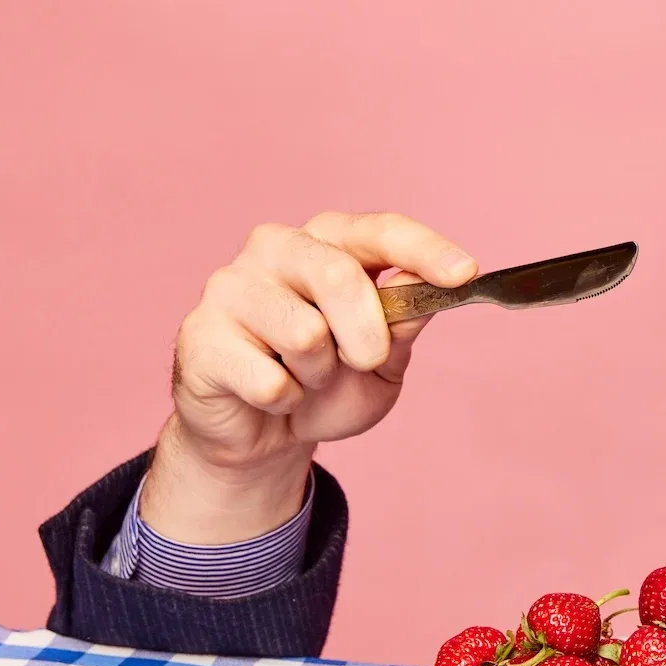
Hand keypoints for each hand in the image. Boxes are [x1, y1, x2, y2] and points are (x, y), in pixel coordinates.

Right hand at [140, 211, 476, 543]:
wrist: (263, 435)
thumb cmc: (328, 384)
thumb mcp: (383, 362)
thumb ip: (402, 322)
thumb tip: (420, 284)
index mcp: (329, 241)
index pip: (380, 230)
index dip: (424, 249)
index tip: (464, 273)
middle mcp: (277, 247)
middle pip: (338, 274)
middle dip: (366, 335)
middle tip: (364, 363)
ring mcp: (231, 285)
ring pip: (304, 334)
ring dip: (319, 376)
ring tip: (303, 377)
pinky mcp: (200, 333)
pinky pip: (269, 380)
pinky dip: (284, 402)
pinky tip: (269, 394)